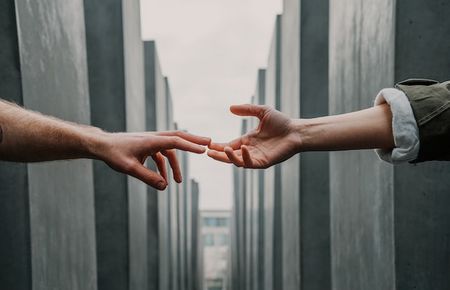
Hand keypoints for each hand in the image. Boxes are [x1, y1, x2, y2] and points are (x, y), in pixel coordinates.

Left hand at [93, 131, 209, 189]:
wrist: (101, 146)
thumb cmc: (114, 154)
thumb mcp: (130, 168)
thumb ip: (148, 178)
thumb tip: (165, 187)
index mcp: (151, 141)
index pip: (175, 142)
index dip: (190, 146)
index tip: (203, 150)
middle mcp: (153, 138)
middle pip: (178, 137)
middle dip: (194, 141)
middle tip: (209, 143)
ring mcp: (151, 141)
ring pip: (170, 149)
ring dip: (176, 164)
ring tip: (179, 182)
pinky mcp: (147, 146)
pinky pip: (161, 155)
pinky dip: (164, 166)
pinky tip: (163, 180)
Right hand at [207, 104, 299, 168]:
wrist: (296, 131)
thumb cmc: (282, 122)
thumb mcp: (262, 111)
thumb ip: (247, 109)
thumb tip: (230, 108)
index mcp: (248, 140)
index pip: (229, 145)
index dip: (218, 146)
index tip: (208, 144)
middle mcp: (250, 150)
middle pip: (230, 156)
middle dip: (218, 155)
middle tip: (208, 152)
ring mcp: (256, 157)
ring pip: (238, 162)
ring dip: (229, 157)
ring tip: (223, 149)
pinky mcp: (264, 162)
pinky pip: (251, 163)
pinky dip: (245, 157)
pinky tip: (243, 148)